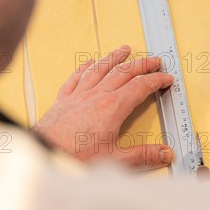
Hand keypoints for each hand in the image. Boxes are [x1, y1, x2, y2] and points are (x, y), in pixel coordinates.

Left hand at [32, 45, 174, 169]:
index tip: (166, 79)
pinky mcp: (63, 100)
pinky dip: (85, 67)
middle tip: (154, 60)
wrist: (44, 153)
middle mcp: (96, 96)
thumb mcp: (115, 159)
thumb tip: (164, 153)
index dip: (156, 80)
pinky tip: (89, 62)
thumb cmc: (73, 156)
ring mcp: (79, 95)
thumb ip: (143, 155)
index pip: (140, 87)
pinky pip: (76, 77)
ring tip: (124, 50)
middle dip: (142, 64)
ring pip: (100, 68)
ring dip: (115, 57)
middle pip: (124, 72)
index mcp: (112, 108)